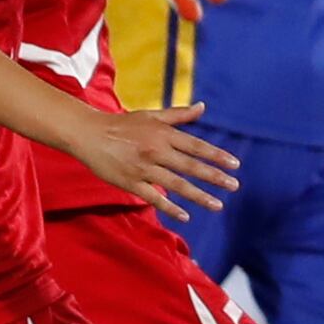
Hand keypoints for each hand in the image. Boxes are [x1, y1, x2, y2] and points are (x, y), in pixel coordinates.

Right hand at [65, 101, 240, 222]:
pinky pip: (154, 198)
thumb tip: (203, 107)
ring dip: (199, 196)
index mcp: (163, 134)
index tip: (235, 165)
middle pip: (191, 167)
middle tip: (234, 186)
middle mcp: (156, 151)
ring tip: (218, 205)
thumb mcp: (152, 115)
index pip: (197, 147)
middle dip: (215, 177)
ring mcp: (143, 169)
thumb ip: (179, 114)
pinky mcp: (131, 183)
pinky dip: (170, 207)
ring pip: (177, 185)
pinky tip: (186, 216)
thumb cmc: (123, 124)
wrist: (88, 134)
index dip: (217, 156)